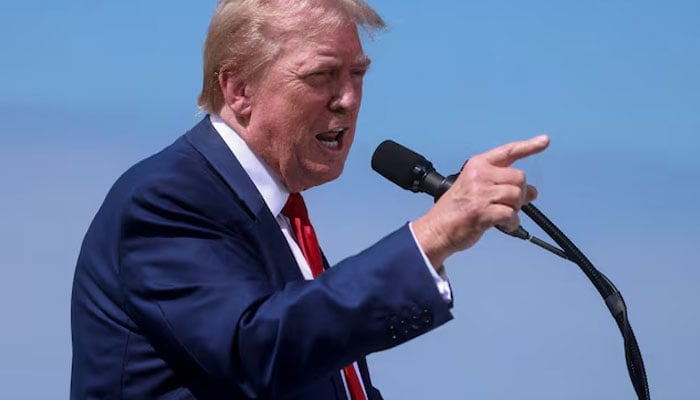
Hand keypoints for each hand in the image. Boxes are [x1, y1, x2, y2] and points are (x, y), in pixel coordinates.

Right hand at [412, 135, 549, 267]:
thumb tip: (533, 192)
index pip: (508, 151)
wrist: (437, 230)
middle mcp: (479, 175)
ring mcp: (480, 193)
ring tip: (501, 216)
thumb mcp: (477, 190)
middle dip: (519, 194)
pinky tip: (504, 225)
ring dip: (514, 210)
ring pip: (517, 196)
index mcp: (477, 165)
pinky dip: (512, 223)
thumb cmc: (455, 210)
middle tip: (508, 205)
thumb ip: (503, 186)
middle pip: (519, 178)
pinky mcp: (482, 211)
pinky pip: (511, 214)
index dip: (529, 146)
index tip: (544, 141)